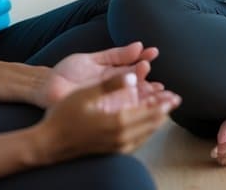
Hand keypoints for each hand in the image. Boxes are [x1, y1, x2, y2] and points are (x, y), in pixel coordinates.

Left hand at [36, 41, 160, 108]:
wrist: (47, 87)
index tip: (154, 52)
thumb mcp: (94, 58)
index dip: (145, 60)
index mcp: (114, 73)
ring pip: (132, 101)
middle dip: (153, 86)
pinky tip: (139, 104)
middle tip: (163, 83)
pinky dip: (131, 108)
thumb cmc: (68, 71)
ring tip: (157, 91)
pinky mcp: (100, 111)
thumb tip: (138, 45)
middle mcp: (114, 88)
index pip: (135, 67)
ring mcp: (107, 100)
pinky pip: (118, 111)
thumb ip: (116, 54)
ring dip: (146, 98)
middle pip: (138, 87)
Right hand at [38, 72, 180, 160]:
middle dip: (164, 111)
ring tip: (165, 111)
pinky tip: (146, 126)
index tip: (174, 95)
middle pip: (151, 123)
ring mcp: (117, 146)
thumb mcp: (88, 93)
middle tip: (176, 100)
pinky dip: (145, 130)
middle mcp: (121, 136)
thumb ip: (112, 84)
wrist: (50, 143)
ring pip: (145, 133)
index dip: (163, 102)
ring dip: (157, 121)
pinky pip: (136, 141)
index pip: (149, 112)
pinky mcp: (112, 150)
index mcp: (118, 121)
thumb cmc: (65, 115)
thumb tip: (134, 76)